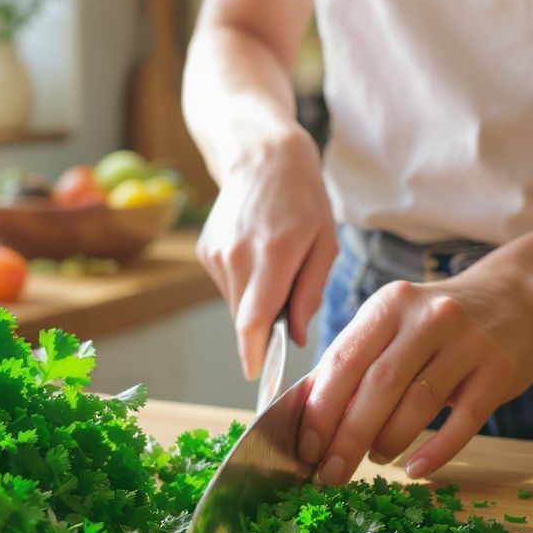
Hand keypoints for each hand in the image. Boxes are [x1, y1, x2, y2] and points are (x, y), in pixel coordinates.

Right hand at [197, 129, 337, 378]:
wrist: (261, 156)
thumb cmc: (303, 197)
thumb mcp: (325, 241)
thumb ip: (310, 292)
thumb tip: (294, 335)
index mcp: (273, 253)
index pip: (253, 318)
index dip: (252, 352)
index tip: (256, 376)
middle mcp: (237, 255)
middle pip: (246, 317)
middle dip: (266, 325)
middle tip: (291, 297)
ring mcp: (216, 253)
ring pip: (237, 303)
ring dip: (257, 300)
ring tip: (276, 263)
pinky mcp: (206, 251)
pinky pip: (228, 285)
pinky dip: (245, 283)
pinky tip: (258, 253)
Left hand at [298, 263, 532, 482]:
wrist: (515, 299)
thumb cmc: (436, 323)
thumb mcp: (391, 325)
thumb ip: (352, 361)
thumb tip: (305, 412)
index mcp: (388, 305)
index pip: (344, 359)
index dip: (321, 408)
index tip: (306, 447)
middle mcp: (428, 317)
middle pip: (378, 385)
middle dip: (347, 436)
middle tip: (330, 472)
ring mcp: (468, 342)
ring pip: (418, 402)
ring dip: (388, 440)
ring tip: (375, 458)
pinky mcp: (500, 369)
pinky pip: (465, 420)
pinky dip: (437, 451)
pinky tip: (415, 469)